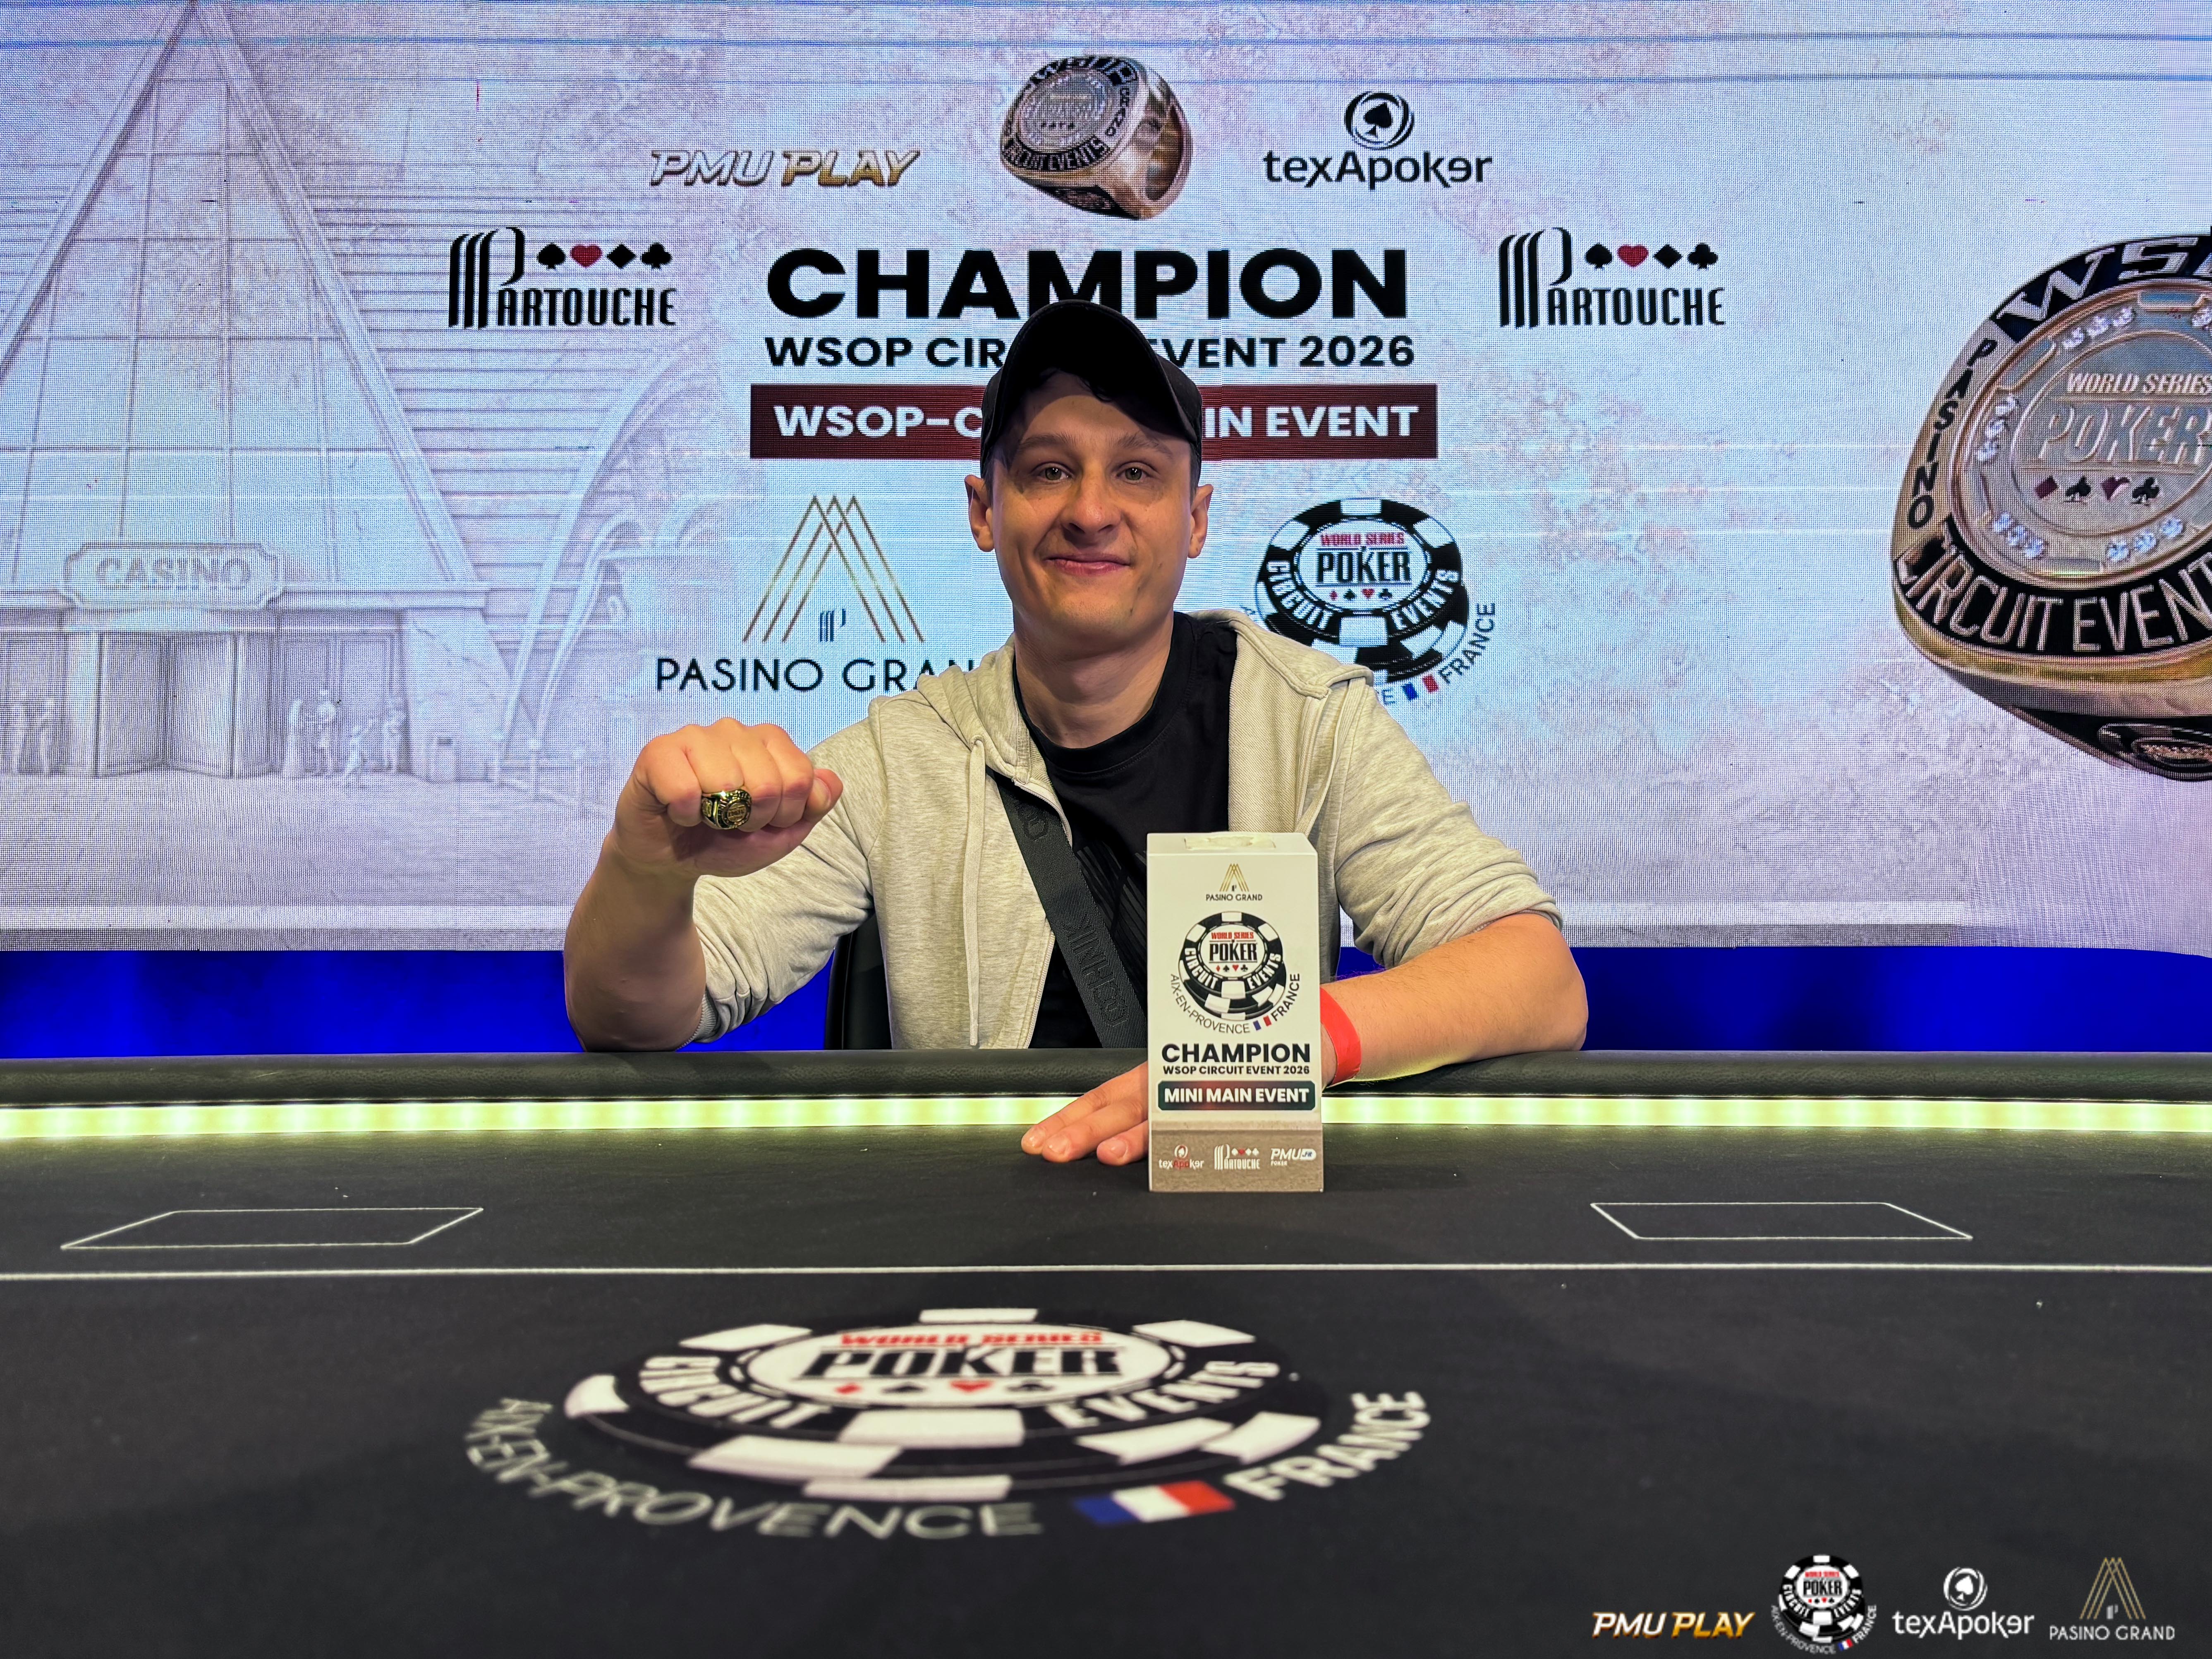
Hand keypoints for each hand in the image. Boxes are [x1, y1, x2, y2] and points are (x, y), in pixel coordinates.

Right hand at [609, 718, 842, 881]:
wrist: (673, 860)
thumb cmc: (727, 839)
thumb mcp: (782, 832)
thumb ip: (813, 806)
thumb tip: (830, 782)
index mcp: (769, 741)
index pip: (801, 777)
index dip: (786, 814)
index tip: (764, 821)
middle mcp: (734, 730)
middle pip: (768, 782)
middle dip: (753, 819)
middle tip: (731, 821)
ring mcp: (696, 736)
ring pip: (727, 782)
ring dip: (718, 817)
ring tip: (706, 814)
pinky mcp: (659, 752)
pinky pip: (685, 790)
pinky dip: (686, 815)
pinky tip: (680, 812)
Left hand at [1019, 1031, 1342, 1167]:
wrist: (1305, 1037)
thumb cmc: (1240, 1064)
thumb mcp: (1185, 1082)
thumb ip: (1148, 1111)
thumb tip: (1101, 1139)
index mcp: (1155, 1076)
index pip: (1102, 1099)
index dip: (1069, 1120)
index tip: (1037, 1141)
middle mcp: (1177, 1081)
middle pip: (1124, 1107)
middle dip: (1085, 1131)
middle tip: (1053, 1150)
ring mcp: (1211, 1091)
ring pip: (1168, 1117)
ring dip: (1137, 1138)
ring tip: (1108, 1153)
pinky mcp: (1244, 1101)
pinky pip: (1217, 1128)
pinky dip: (1198, 1146)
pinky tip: (1177, 1164)